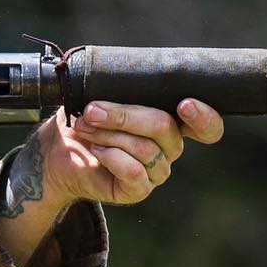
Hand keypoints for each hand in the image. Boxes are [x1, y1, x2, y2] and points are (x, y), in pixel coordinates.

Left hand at [42, 98, 223, 205]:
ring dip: (109, 134)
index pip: (208, 127)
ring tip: (85, 127)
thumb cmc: (84, 119)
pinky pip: (134, 172)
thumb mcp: (102, 95)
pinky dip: (111, 156)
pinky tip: (96, 150)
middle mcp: (170, 147)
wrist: (58, 151)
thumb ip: (121, 86)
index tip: (185, 104)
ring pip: (145, 148)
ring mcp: (156, 170)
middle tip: (93, 111)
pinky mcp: (138, 190)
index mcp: (170, 122)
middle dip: (124, 115)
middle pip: (164, 127)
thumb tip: (124, 76)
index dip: (205, 117)